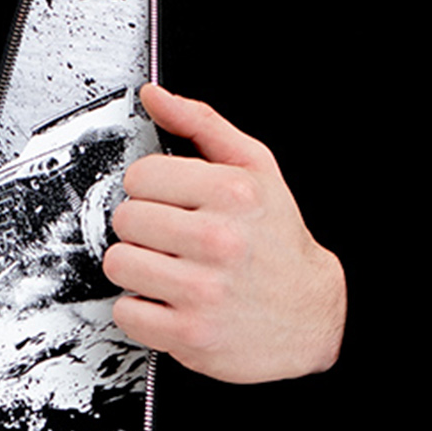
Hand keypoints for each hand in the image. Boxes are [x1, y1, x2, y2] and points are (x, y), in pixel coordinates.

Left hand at [103, 84, 346, 384]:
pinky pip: (125, 312)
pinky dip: (142, 310)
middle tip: (172, 239)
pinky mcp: (189, 334)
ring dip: (138, 269)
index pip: (141, 176)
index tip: (171, 203)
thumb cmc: (278, 242)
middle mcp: (219, 239)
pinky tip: (170, 301)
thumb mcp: (256, 169)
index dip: (152, 190)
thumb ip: (202, 125)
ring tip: (169, 269)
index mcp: (233, 192)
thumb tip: (154, 96)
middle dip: (144, 229)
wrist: (313, 316)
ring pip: (118, 263)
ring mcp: (203, 290)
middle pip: (126, 219)